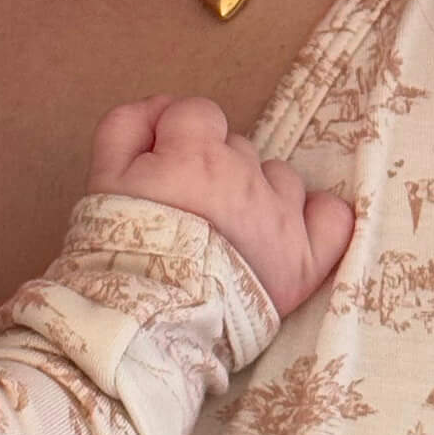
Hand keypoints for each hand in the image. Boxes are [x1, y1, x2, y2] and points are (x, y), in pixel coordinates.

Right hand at [87, 96, 353, 314]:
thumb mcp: (101, 179)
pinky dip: (315, 218)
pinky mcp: (304, 260)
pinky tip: (290, 228)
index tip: (160, 167)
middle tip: (184, 212)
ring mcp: (280, 219)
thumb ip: (126, 126)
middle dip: (211, 168)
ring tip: (225, 233)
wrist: (147, 326)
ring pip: (278, 178)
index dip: (175, 136)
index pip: (197, 112)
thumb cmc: (120, 254)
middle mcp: (246, 178)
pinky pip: (332, 218)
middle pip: (236, 148)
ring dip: (255, 193)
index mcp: (197, 155)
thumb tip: (159, 108)